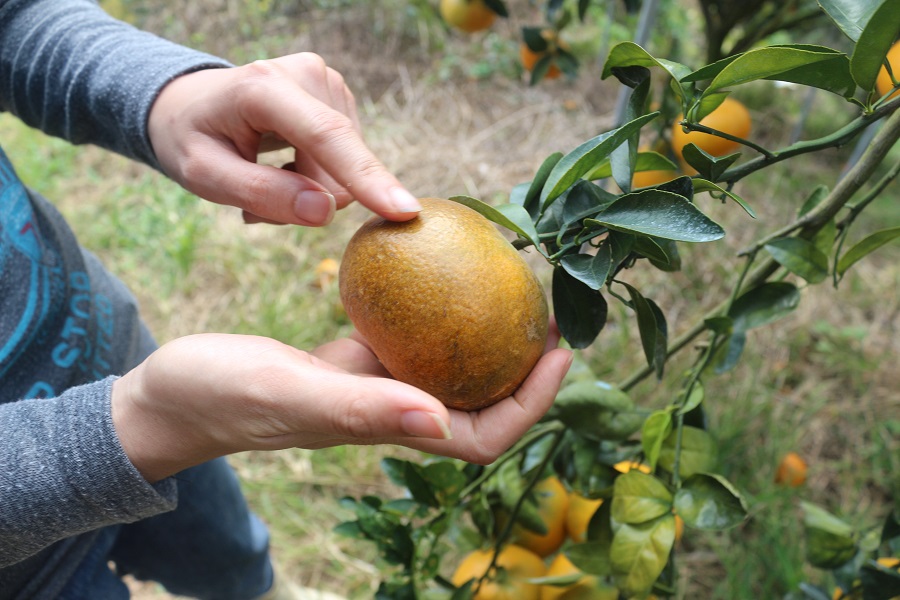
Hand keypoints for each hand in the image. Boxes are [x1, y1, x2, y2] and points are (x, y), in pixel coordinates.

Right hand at [111, 329, 570, 482]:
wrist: (175, 390)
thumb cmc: (223, 395)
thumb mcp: (291, 392)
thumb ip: (362, 407)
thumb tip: (441, 417)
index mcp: (386, 426)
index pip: (479, 435)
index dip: (529, 404)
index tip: (559, 353)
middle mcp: (389, 409)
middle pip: (478, 400)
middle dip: (521, 366)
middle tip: (547, 312)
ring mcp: (370, 383)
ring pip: (447, 364)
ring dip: (483, 333)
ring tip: (507, 285)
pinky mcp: (349, 358)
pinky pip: (407, 332)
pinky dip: (431, 306)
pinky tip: (437, 263)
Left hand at [147, 53, 421, 225]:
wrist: (190, 106)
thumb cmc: (193, 140)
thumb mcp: (206, 176)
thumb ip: (264, 194)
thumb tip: (326, 212)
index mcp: (265, 87)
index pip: (326, 137)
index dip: (365, 177)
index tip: (404, 211)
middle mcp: (308, 74)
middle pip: (337, 169)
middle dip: (304, 199)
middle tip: (253, 200)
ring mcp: (330, 83)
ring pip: (345, 173)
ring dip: (308, 190)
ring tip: (266, 176)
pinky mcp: (341, 99)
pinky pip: (346, 164)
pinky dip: (316, 178)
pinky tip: (284, 166)